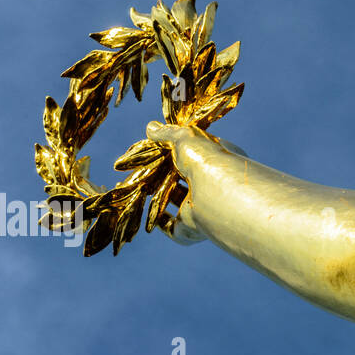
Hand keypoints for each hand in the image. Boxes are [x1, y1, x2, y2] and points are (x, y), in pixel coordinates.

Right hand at [145, 121, 249, 244]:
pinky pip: (172, 228)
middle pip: (184, 180)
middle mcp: (212, 185)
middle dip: (165, 176)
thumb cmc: (207, 159)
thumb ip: (169, 133)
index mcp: (217, 163)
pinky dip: (159, 222)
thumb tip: (151, 127)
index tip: (156, 151)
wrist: (216, 192)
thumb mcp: (187, 137)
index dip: (177, 154)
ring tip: (138, 186)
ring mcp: (201, 207)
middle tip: (143, 171)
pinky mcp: (190, 227)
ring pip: (177, 202)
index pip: (196, 157)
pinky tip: (147, 213)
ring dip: (159, 197)